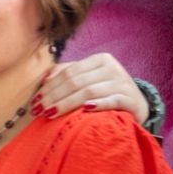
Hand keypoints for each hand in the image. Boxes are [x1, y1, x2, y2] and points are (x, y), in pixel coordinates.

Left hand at [34, 53, 149, 124]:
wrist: (137, 104)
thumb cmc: (107, 91)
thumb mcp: (88, 79)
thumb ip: (67, 74)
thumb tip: (44, 78)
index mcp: (99, 59)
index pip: (69, 72)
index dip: (50, 87)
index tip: (35, 101)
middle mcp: (112, 68)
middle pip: (76, 82)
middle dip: (54, 97)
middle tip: (39, 110)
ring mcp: (123, 83)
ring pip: (89, 91)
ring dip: (67, 103)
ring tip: (51, 114)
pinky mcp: (131, 99)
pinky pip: (112, 100)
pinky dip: (98, 104)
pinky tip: (85, 109)